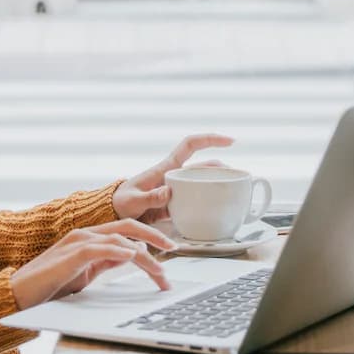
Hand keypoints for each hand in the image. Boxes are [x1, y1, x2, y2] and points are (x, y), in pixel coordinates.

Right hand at [9, 219, 178, 309]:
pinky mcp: (71, 254)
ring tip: (160, 271)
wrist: (18, 295)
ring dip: (145, 256)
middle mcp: (86, 234)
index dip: (151, 241)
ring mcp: (78, 241)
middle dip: (156, 237)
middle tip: (175, 249)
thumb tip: (129, 255)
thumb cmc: (48, 287)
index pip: (128, 232)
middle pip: (129, 227)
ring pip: (121, 239)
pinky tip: (133, 257)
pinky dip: (119, 252)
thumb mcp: (84, 274)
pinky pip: (100, 248)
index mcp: (90, 238)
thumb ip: (104, 262)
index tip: (169, 254)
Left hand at [112, 133, 234, 222]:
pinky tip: (219, 210)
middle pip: (203, 166)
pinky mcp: (177, 204)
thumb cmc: (121, 203)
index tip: (229, 140)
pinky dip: (209, 203)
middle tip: (239, 177)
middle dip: (222, 168)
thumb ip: (150, 198)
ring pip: (203, 183)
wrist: (114, 214)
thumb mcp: (133, 201)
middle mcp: (174, 176)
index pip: (190, 145)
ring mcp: (177, 190)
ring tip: (235, 193)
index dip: (210, 139)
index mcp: (165, 168)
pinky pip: (197, 200)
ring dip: (218, 185)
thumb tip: (169, 192)